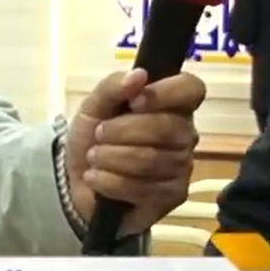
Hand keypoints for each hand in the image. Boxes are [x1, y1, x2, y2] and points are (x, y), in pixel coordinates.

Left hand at [65, 68, 204, 236]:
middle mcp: (185, 133)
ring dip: (111, 157)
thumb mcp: (94, 105)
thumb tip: (139, 75)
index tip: (133, 101)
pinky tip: (96, 178)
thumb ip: (113, 86)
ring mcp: (183, 166)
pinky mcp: (173, 196)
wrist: (77, 182)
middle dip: (122, 130)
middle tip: (99, 134)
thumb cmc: (94, 138)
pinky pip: (144, 188)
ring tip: (94, 158)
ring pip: (151, 159)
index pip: (191, 88)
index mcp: (172, 104)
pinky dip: (110, 182)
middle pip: (167, 126)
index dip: (165, 93)